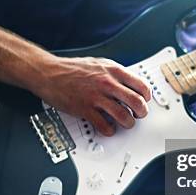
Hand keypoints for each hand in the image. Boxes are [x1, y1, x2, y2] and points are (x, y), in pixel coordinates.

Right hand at [32, 56, 151, 136]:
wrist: (49, 73)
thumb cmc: (71, 69)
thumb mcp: (98, 64)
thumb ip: (114, 73)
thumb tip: (128, 84)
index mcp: (113, 70)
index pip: (141, 86)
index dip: (146, 97)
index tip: (144, 101)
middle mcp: (107, 83)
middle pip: (137, 102)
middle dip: (141, 112)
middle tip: (138, 115)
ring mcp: (96, 97)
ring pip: (124, 116)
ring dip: (128, 124)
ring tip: (125, 123)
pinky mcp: (85, 110)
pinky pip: (105, 126)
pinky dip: (110, 130)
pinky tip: (108, 128)